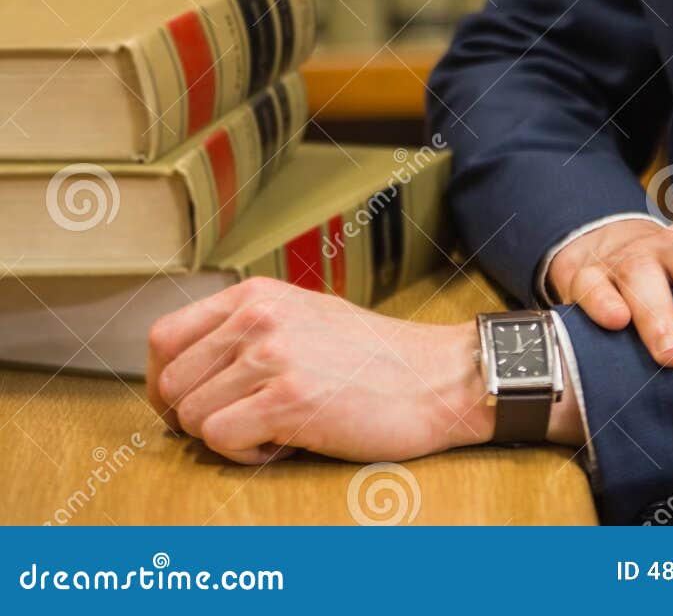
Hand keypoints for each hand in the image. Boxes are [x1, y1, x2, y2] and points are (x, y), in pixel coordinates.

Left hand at [146, 276, 494, 464]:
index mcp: (254, 294)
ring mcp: (271, 356)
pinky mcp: (288, 398)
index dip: (163, 382)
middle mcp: (256, 317)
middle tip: (236, 425)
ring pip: (192, 417)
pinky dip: (244, 454)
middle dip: (193, 417)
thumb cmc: (371, 357)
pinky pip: (220, 439)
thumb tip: (185, 370)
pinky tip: (282, 443)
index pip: (164, 337)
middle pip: (171, 384)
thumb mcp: (300, 317)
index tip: (184, 405)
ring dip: (226, 437)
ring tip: (271, 429)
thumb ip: (246, 330)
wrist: (433, 377)